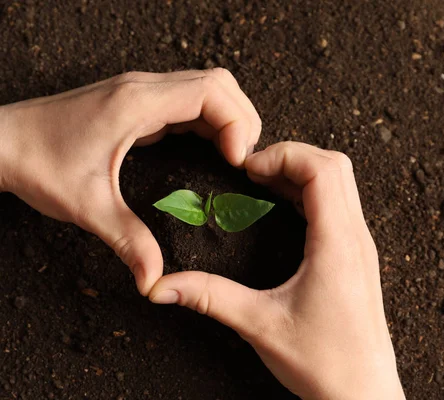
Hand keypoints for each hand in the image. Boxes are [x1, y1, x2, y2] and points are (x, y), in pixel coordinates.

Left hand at [0, 69, 260, 294]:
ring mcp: (141, 91)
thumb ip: (128, 241)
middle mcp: (143, 89)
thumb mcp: (87, 205)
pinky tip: (211, 148)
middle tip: (244, 161)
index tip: (238, 161)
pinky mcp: (138, 101)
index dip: (236, 124)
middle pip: (218, 84)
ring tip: (234, 155)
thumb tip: (155, 280)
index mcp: (136, 104)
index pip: (210, 92)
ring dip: (229, 117)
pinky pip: (189, 99)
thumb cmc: (37, 162)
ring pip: (207, 86)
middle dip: (243, 119)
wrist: (1, 141)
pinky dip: (211, 120)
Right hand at [149, 142, 404, 398]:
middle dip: (292, 156)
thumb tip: (162, 286)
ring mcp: (361, 247)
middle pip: (335, 166)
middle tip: (254, 172)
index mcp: (337, 244)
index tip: (248, 169)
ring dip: (304, 173)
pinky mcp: (359, 258)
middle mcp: (356, 238)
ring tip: (265, 185)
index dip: (284, 156)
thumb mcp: (260, 325)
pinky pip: (341, 206)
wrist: (365, 395)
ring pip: (342, 184)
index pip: (322, 170)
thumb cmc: (325, 364)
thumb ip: (210, 298)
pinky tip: (285, 210)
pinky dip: (313, 194)